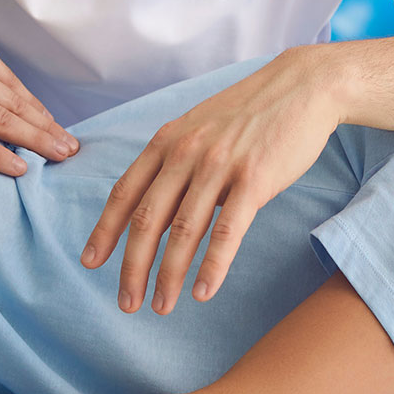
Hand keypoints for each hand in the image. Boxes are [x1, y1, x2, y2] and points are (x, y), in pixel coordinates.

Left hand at [81, 48, 344, 314]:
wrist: (303, 86)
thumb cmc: (250, 113)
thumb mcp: (199, 129)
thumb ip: (175, 167)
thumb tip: (159, 215)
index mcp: (167, 141)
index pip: (125, 192)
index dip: (105, 231)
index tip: (90, 262)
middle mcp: (186, 152)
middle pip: (148, 219)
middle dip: (132, 267)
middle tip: (126, 303)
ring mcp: (219, 165)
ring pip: (184, 231)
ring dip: (169, 275)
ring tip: (161, 306)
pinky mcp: (254, 179)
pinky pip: (227, 231)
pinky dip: (212, 266)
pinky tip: (203, 292)